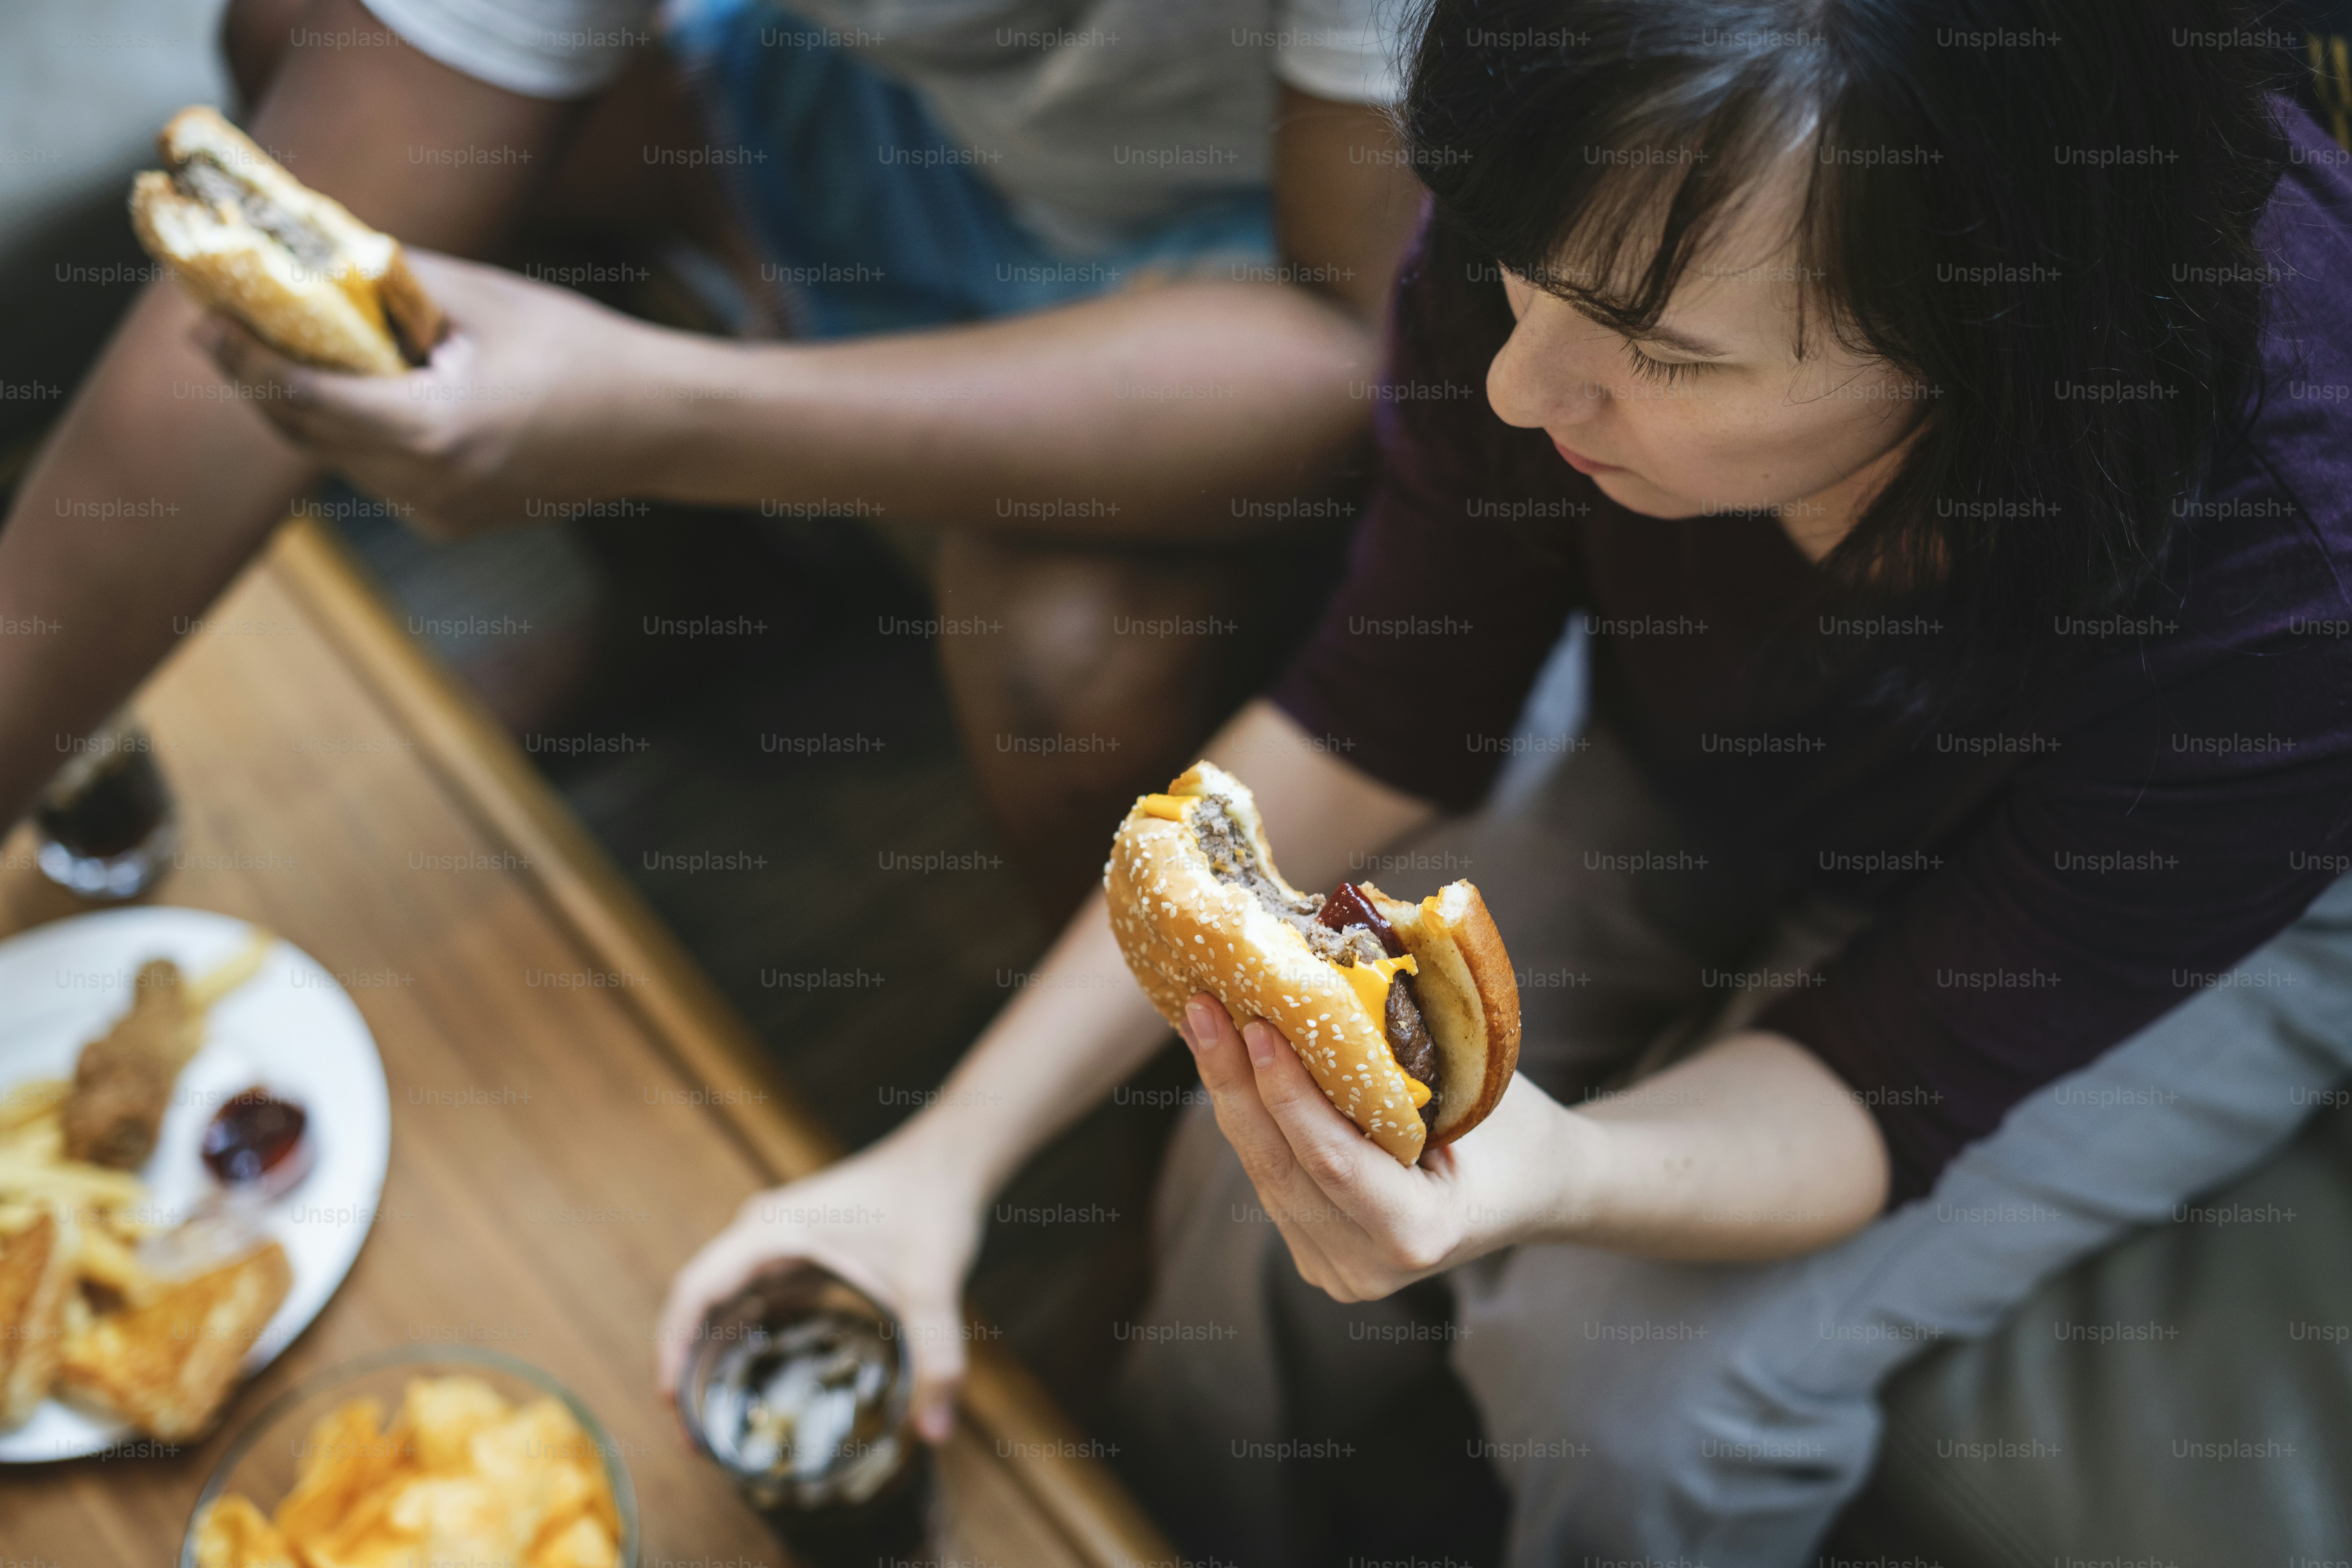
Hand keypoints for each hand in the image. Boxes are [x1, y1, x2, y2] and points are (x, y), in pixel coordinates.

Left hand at [197, 251, 683, 538]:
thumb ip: (389, 279)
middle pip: (305, 435)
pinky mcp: (451, 523)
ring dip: (307, 410)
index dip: (244, 358)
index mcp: (432, 431)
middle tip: (222, 330)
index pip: (304, 397)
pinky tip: (370, 397)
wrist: (657, 426)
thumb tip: (312, 250)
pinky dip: (358, 436)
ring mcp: (439, 514)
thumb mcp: (481, 297)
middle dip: (261, 382)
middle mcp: (427, 486)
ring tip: (284, 354)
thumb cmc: (580, 351)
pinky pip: (377, 476)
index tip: (204, 320)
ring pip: (336, 460)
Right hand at [654, 1131, 986, 1443]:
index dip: (674, 1346)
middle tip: (694, 1435)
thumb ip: (936, 1354)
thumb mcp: (933, 1281)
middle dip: (689, 1365)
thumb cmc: (932, 1202)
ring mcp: (781, 1240)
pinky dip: (751, 1338)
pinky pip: (760, 1299)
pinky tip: (762, 1379)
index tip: (670, 1403)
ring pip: (728, 1302)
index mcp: (771, 1231)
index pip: (697, 1290)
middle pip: (702, 1302)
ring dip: (715, 1353)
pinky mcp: (803, 1250)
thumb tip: (936, 1432)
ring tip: (716, 1419)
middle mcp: (764, 1233)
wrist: (951, 1159)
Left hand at [1178, 992, 1593, 1300]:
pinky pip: (1271, 1178)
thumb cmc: (1516, 1127)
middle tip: (1202, 1009)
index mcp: (1420, 1233)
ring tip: (1205, 1024)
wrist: (1538, 1188)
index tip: (1255, 1024)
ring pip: (1265, 1172)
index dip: (1286, 1093)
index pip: (1332, 1161)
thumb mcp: (1474, 1089)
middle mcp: (1368, 1267)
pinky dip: (1253, 1119)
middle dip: (1234, 1082)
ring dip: (1232, 1096)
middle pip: (1280, 1167)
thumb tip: (1317, 982)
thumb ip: (1396, 1060)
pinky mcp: (1315, 1254)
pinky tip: (1229, 1064)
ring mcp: (1337, 1270)